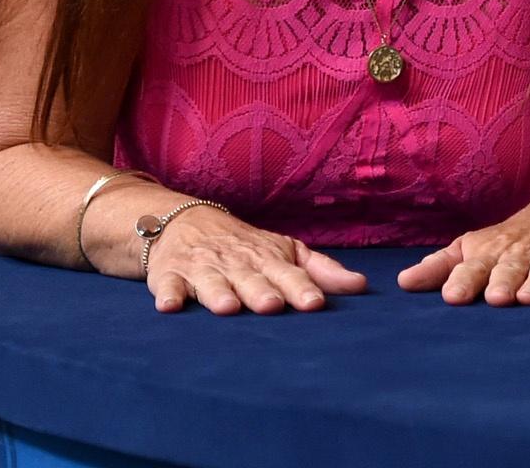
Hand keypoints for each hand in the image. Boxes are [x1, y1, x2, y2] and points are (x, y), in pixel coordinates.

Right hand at [143, 208, 367, 315]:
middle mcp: (237, 264)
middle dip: (261, 291)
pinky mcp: (170, 275)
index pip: (289, 275)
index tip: (315, 304)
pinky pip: (167, 285)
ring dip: (218, 293)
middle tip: (272, 305)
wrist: (183, 222)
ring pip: (211, 281)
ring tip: (226, 307)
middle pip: (251, 279)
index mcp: (268, 260)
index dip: (301, 288)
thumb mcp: (285, 251)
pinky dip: (167, 294)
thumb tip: (362, 286)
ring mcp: (202, 269)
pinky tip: (170, 306)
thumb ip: (322, 270)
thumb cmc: (245, 246)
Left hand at [397, 194, 529, 305]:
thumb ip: (440, 267)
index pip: (473, 267)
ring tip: (529, 298)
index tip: (452, 297)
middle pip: (510, 268)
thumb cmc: (510, 240)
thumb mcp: (474, 247)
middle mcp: (521, 253)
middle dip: (502, 281)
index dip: (464, 281)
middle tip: (495, 298)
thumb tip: (402, 282)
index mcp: (491, 252)